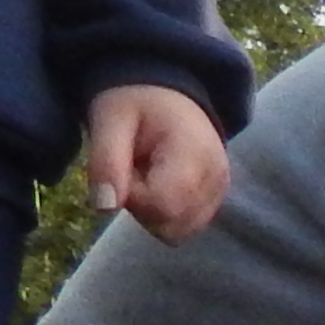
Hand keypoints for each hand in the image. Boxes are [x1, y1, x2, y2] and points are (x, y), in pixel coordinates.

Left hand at [85, 84, 229, 242]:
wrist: (167, 92)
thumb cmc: (136, 102)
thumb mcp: (110, 120)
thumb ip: (106, 162)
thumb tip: (104, 208)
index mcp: (194, 154)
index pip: (161, 206)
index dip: (133, 198)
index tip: (124, 170)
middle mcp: (216, 179)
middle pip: (171, 226)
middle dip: (142, 207)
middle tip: (134, 170)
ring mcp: (220, 192)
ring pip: (178, 232)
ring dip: (152, 213)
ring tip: (148, 175)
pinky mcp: (217, 201)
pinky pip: (186, 227)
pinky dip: (166, 214)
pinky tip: (160, 184)